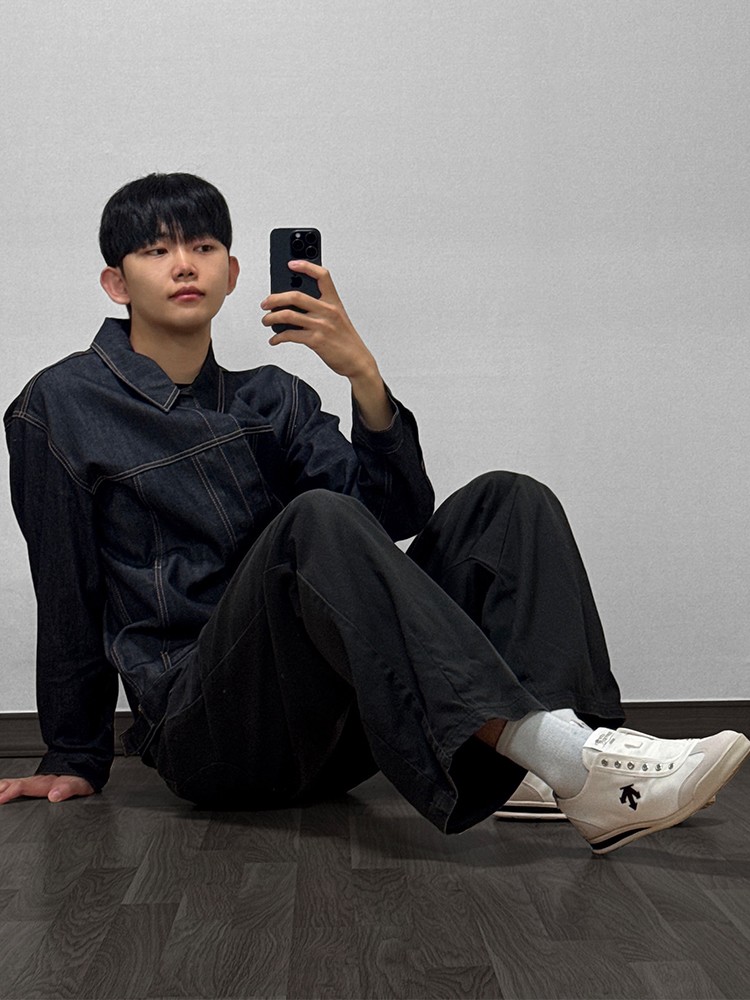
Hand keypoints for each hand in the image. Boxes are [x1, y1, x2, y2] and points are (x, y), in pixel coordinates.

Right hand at [0, 773, 94, 803]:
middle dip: (2, 790)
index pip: (24, 786)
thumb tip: (54, 795)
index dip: (11, 792)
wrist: (83, 768)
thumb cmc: (80, 778)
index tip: (1, 798)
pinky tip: (2, 792)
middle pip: (14, 784)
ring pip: (14, 783)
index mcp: (45, 782)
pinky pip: (18, 785)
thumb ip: (67, 788)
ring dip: (2, 788)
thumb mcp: (79, 784)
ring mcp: (35, 783)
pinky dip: (7, 788)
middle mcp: (38, 782)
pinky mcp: (36, 786)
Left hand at [260, 260, 377, 380]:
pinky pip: (290, 335)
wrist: (357, 360)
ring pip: (288, 315)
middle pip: (296, 295)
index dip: (306, 266)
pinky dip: (278, 337)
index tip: (291, 264)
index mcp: (334, 301)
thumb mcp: (338, 317)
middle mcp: (327, 310)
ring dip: (271, 318)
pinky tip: (275, 339)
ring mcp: (321, 325)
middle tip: (266, 303)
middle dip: (275, 298)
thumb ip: (320, 307)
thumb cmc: (346, 339)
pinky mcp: (316, 341)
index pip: (322, 276)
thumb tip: (294, 305)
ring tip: (266, 320)